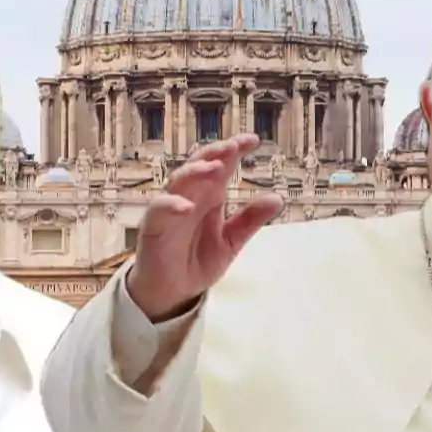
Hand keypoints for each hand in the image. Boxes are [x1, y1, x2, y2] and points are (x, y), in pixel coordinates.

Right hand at [126, 134, 283, 320]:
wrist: (173, 292)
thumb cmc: (198, 260)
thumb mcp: (231, 242)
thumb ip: (250, 220)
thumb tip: (278, 198)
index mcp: (210, 196)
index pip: (222, 165)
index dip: (234, 149)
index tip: (253, 140)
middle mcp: (190, 196)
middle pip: (199, 164)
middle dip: (215, 153)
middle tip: (233, 146)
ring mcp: (170, 209)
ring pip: (178, 180)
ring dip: (195, 171)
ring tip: (214, 168)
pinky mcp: (154, 226)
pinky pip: (159, 208)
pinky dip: (172, 204)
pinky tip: (187, 206)